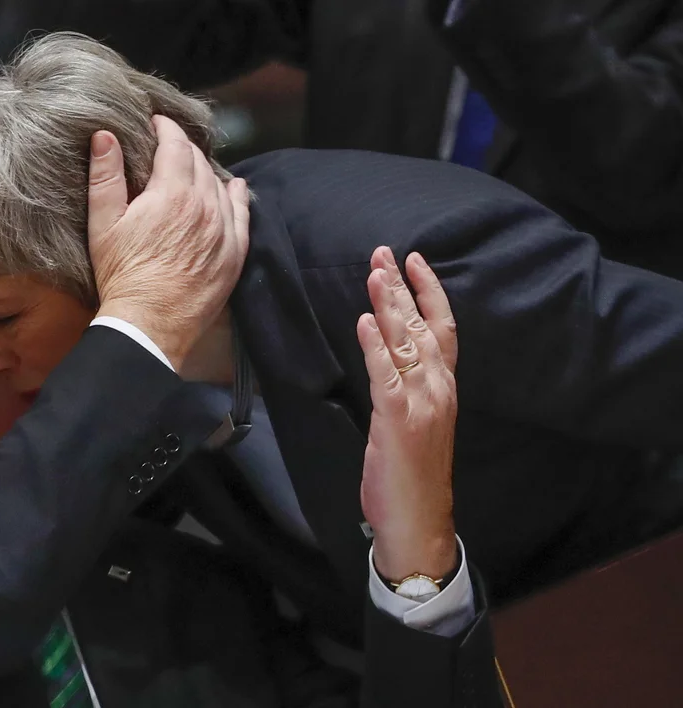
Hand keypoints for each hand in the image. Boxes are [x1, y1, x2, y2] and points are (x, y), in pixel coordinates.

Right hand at [87, 115, 249, 369]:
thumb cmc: (122, 275)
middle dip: (183, 148)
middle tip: (169, 147)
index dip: (165, 128)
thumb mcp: (103, 223)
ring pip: (221, 185)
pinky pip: (242, 215)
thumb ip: (105, 176)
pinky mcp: (234, 255)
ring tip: (193, 169)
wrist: (148, 325)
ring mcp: (224, 231)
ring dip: (206, 171)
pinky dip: (237, 196)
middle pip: (200, 162)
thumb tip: (105, 135)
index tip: (156, 123)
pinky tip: (234, 188)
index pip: (176, 144)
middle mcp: (205, 207)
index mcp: (173, 193)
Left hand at [357, 247, 458, 582]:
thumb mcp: (415, 423)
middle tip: (383, 252)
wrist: (419, 523)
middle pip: (422, 326)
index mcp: (443, 389)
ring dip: (388, 304)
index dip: (430, 292)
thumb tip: (386, 355)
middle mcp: (438, 389)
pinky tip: (365, 320)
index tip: (414, 261)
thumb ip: (406, 388)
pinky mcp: (397, 420)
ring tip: (374, 272)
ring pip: (405, 343)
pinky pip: (386, 375)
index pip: (441, 329)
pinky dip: (375, 345)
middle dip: (401, 287)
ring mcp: (420, 404)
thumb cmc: (412, 476)